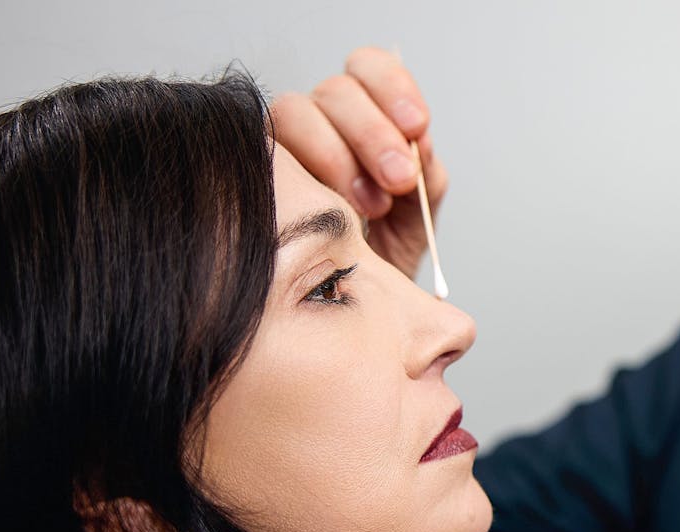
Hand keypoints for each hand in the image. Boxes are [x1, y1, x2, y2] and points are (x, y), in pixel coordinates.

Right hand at [271, 47, 446, 278]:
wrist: (348, 313)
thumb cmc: (378, 265)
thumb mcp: (414, 222)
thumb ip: (423, 179)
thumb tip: (419, 146)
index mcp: (362, 122)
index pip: (368, 70)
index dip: (392, 87)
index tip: (416, 127)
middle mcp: (320, 126)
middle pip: (335, 91)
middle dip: (372, 133)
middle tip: (397, 182)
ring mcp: (283, 149)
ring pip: (295, 111)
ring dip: (335, 155)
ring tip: (366, 210)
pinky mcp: (256, 176)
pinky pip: (263, 151)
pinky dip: (297, 173)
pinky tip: (322, 209)